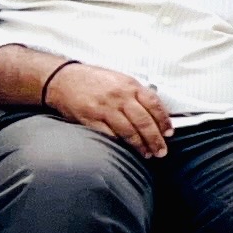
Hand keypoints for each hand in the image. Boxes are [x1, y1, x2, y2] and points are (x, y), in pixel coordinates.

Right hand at [49, 63, 173, 156]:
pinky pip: (109, 135)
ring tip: (147, 154)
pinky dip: (120, 144)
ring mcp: (104, 109)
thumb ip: (136, 94)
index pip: (154, 104)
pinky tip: (126, 150)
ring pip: (128, 131)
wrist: (63, 79)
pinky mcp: (90, 119)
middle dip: (155, 139)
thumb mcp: (119, 80)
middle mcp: (119, 97)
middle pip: (144, 121)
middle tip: (161, 151)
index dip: (164, 121)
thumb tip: (155, 112)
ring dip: (140, 145)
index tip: (169, 133)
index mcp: (130, 85)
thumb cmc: (93, 80)